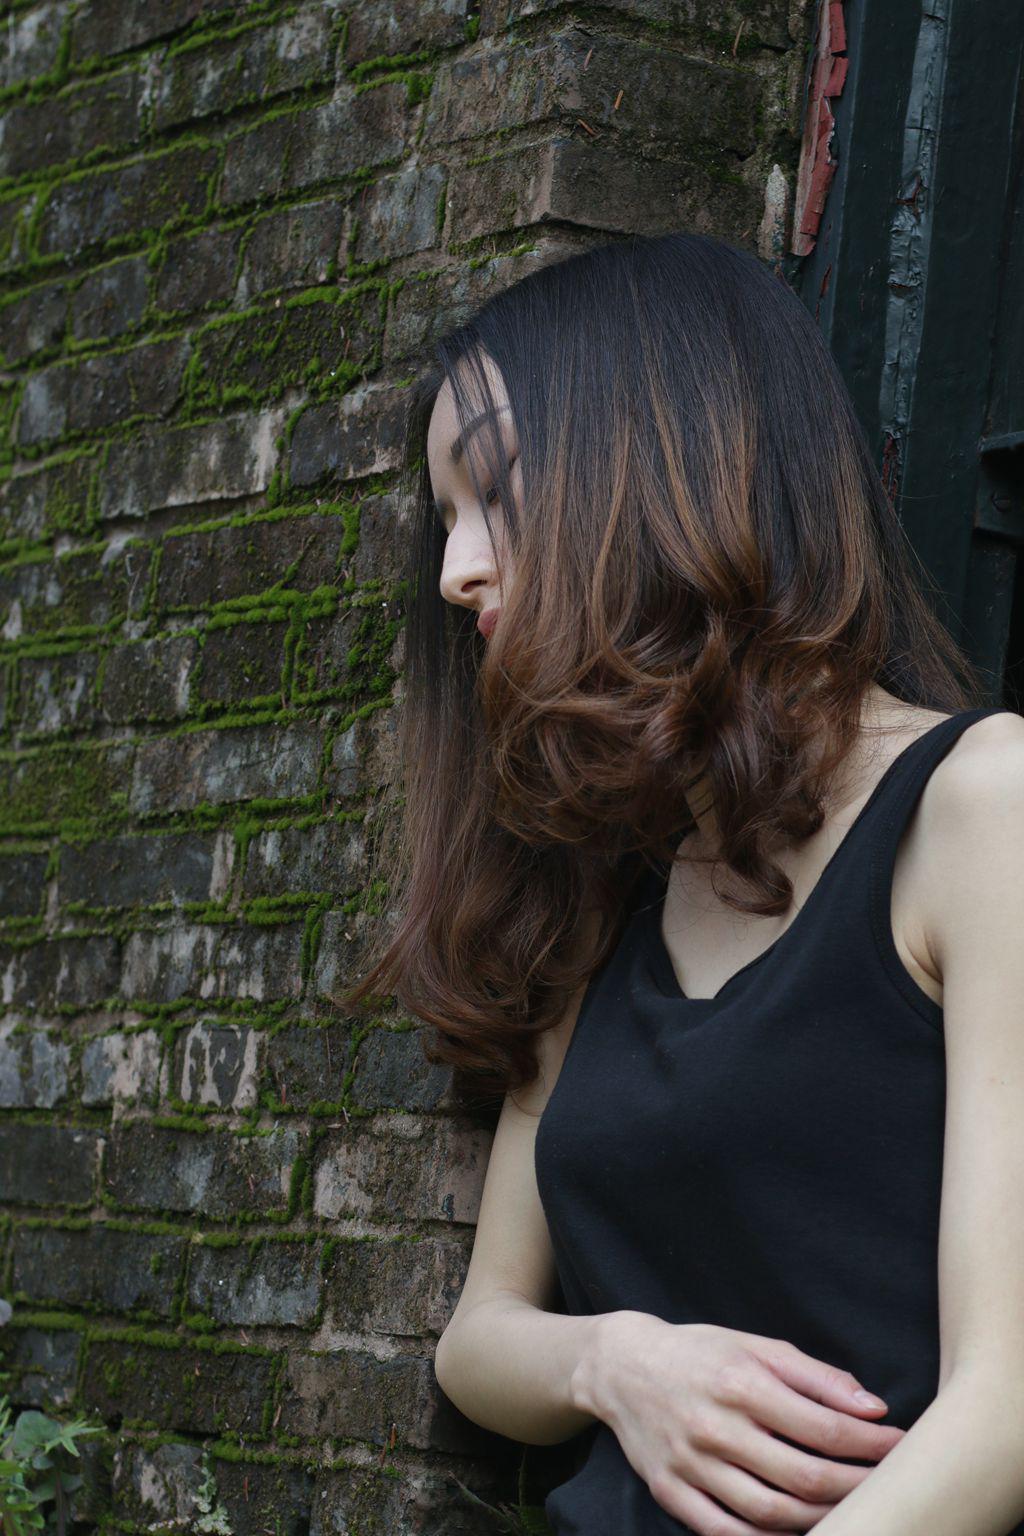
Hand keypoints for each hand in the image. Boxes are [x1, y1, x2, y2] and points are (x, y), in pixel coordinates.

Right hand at [574, 1312, 906, 1532]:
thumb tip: (871, 1407)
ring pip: (770, 1513)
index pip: (822, 1428)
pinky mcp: (672, 1492)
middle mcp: (715, 1427)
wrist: (622, 1367)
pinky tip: (795, 1534)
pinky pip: (726, 1533)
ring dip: (821, 1519)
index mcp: (740, 1383)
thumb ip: (814, 1376)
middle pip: (803, 1477)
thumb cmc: (699, 1352)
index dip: (869, 1444)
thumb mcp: (755, 1345)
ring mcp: (691, 1465)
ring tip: (851, 1510)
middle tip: (890, 1484)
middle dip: (857, 1485)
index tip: (900, 1446)